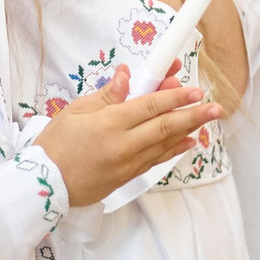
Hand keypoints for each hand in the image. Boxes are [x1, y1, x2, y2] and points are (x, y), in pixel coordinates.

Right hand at [35, 63, 222, 203]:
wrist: (45, 185)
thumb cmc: (55, 145)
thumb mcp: (75, 112)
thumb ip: (107, 95)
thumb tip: (127, 75)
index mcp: (110, 123)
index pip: (151, 105)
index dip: (175, 95)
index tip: (194, 89)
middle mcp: (124, 145)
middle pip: (165, 126)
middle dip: (193, 114)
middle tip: (214, 107)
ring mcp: (128, 163)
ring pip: (164, 143)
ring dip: (188, 130)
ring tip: (206, 120)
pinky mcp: (127, 176)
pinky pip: (156, 160)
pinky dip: (173, 149)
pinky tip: (187, 142)